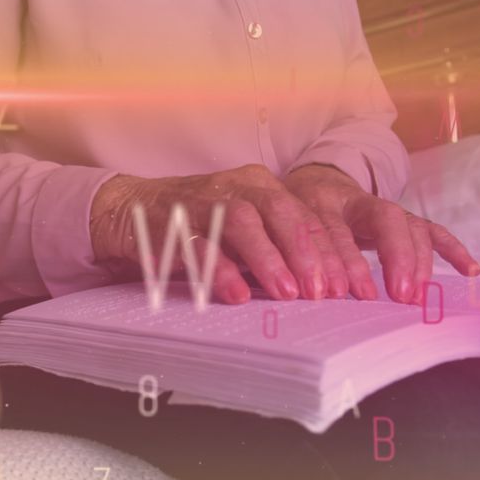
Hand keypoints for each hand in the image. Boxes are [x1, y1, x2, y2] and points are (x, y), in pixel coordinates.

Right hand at [90, 164, 340, 304]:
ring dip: (267, 260)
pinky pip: (199, 244)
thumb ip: (279, 249)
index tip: (346, 287)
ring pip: (242, 223)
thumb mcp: (246, 230)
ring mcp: (204, 202)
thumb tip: (324, 288)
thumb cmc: (201, 225)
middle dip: (305, 253)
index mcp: (261, 185)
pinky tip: (235, 294)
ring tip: (286, 294)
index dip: (329, 252)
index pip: (304, 215)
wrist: (132, 209)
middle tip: (321, 291)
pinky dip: (219, 270)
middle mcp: (236, 186)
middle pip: (280, 211)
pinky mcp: (173, 223)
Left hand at [283, 164, 479, 303]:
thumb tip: (273, 291)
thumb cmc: (282, 218)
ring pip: (406, 223)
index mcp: (313, 199)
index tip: (343, 292)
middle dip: (391, 257)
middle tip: (396, 295)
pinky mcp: (398, 217)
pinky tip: (471, 271)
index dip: (339, 259)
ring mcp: (379, 206)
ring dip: (417, 260)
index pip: (332, 228)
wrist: (305, 182)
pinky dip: (451, 249)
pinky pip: (429, 228)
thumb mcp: (270, 229)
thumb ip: (274, 254)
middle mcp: (350, 198)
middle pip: (381, 219)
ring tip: (417, 296)